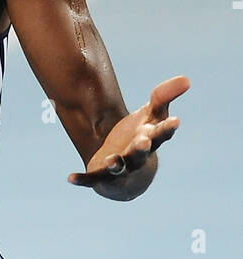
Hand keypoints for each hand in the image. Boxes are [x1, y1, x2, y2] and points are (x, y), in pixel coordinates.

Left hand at [68, 75, 188, 187]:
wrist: (129, 172)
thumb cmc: (141, 137)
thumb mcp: (150, 114)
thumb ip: (163, 96)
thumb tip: (187, 78)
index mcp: (151, 140)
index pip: (162, 134)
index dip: (167, 128)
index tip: (175, 120)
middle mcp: (138, 156)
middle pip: (141, 152)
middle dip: (141, 148)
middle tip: (143, 141)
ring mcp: (120, 168)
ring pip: (120, 167)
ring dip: (116, 164)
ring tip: (111, 160)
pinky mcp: (102, 177)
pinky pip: (92, 179)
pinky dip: (83, 180)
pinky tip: (71, 178)